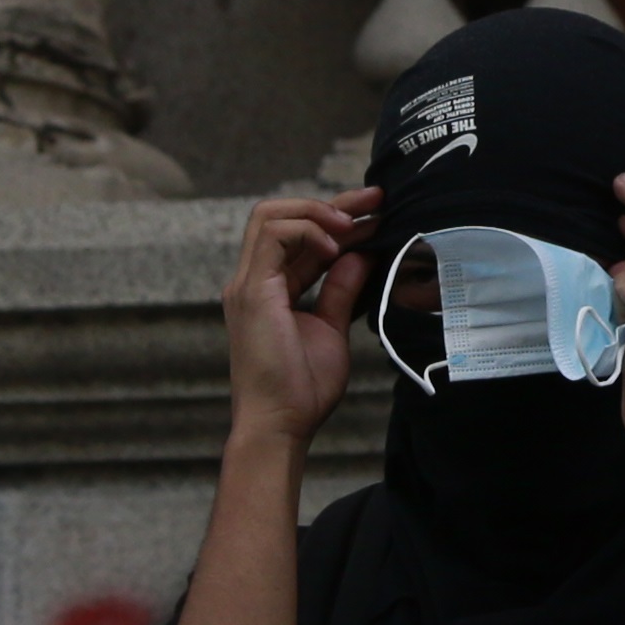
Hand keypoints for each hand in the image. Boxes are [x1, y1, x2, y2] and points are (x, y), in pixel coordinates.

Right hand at [222, 185, 379, 441]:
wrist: (280, 424)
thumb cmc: (302, 389)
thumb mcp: (331, 328)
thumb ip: (341, 289)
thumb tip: (361, 255)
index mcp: (268, 288)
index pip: (298, 237)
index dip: (336, 219)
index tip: (376, 214)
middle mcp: (253, 280)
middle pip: (282, 216)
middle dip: (331, 203)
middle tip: (375, 200)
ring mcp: (248, 284)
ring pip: (270, 216)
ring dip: (316, 211)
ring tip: (353, 225)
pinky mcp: (252, 291)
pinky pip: (273, 236)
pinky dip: (307, 231)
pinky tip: (336, 247)